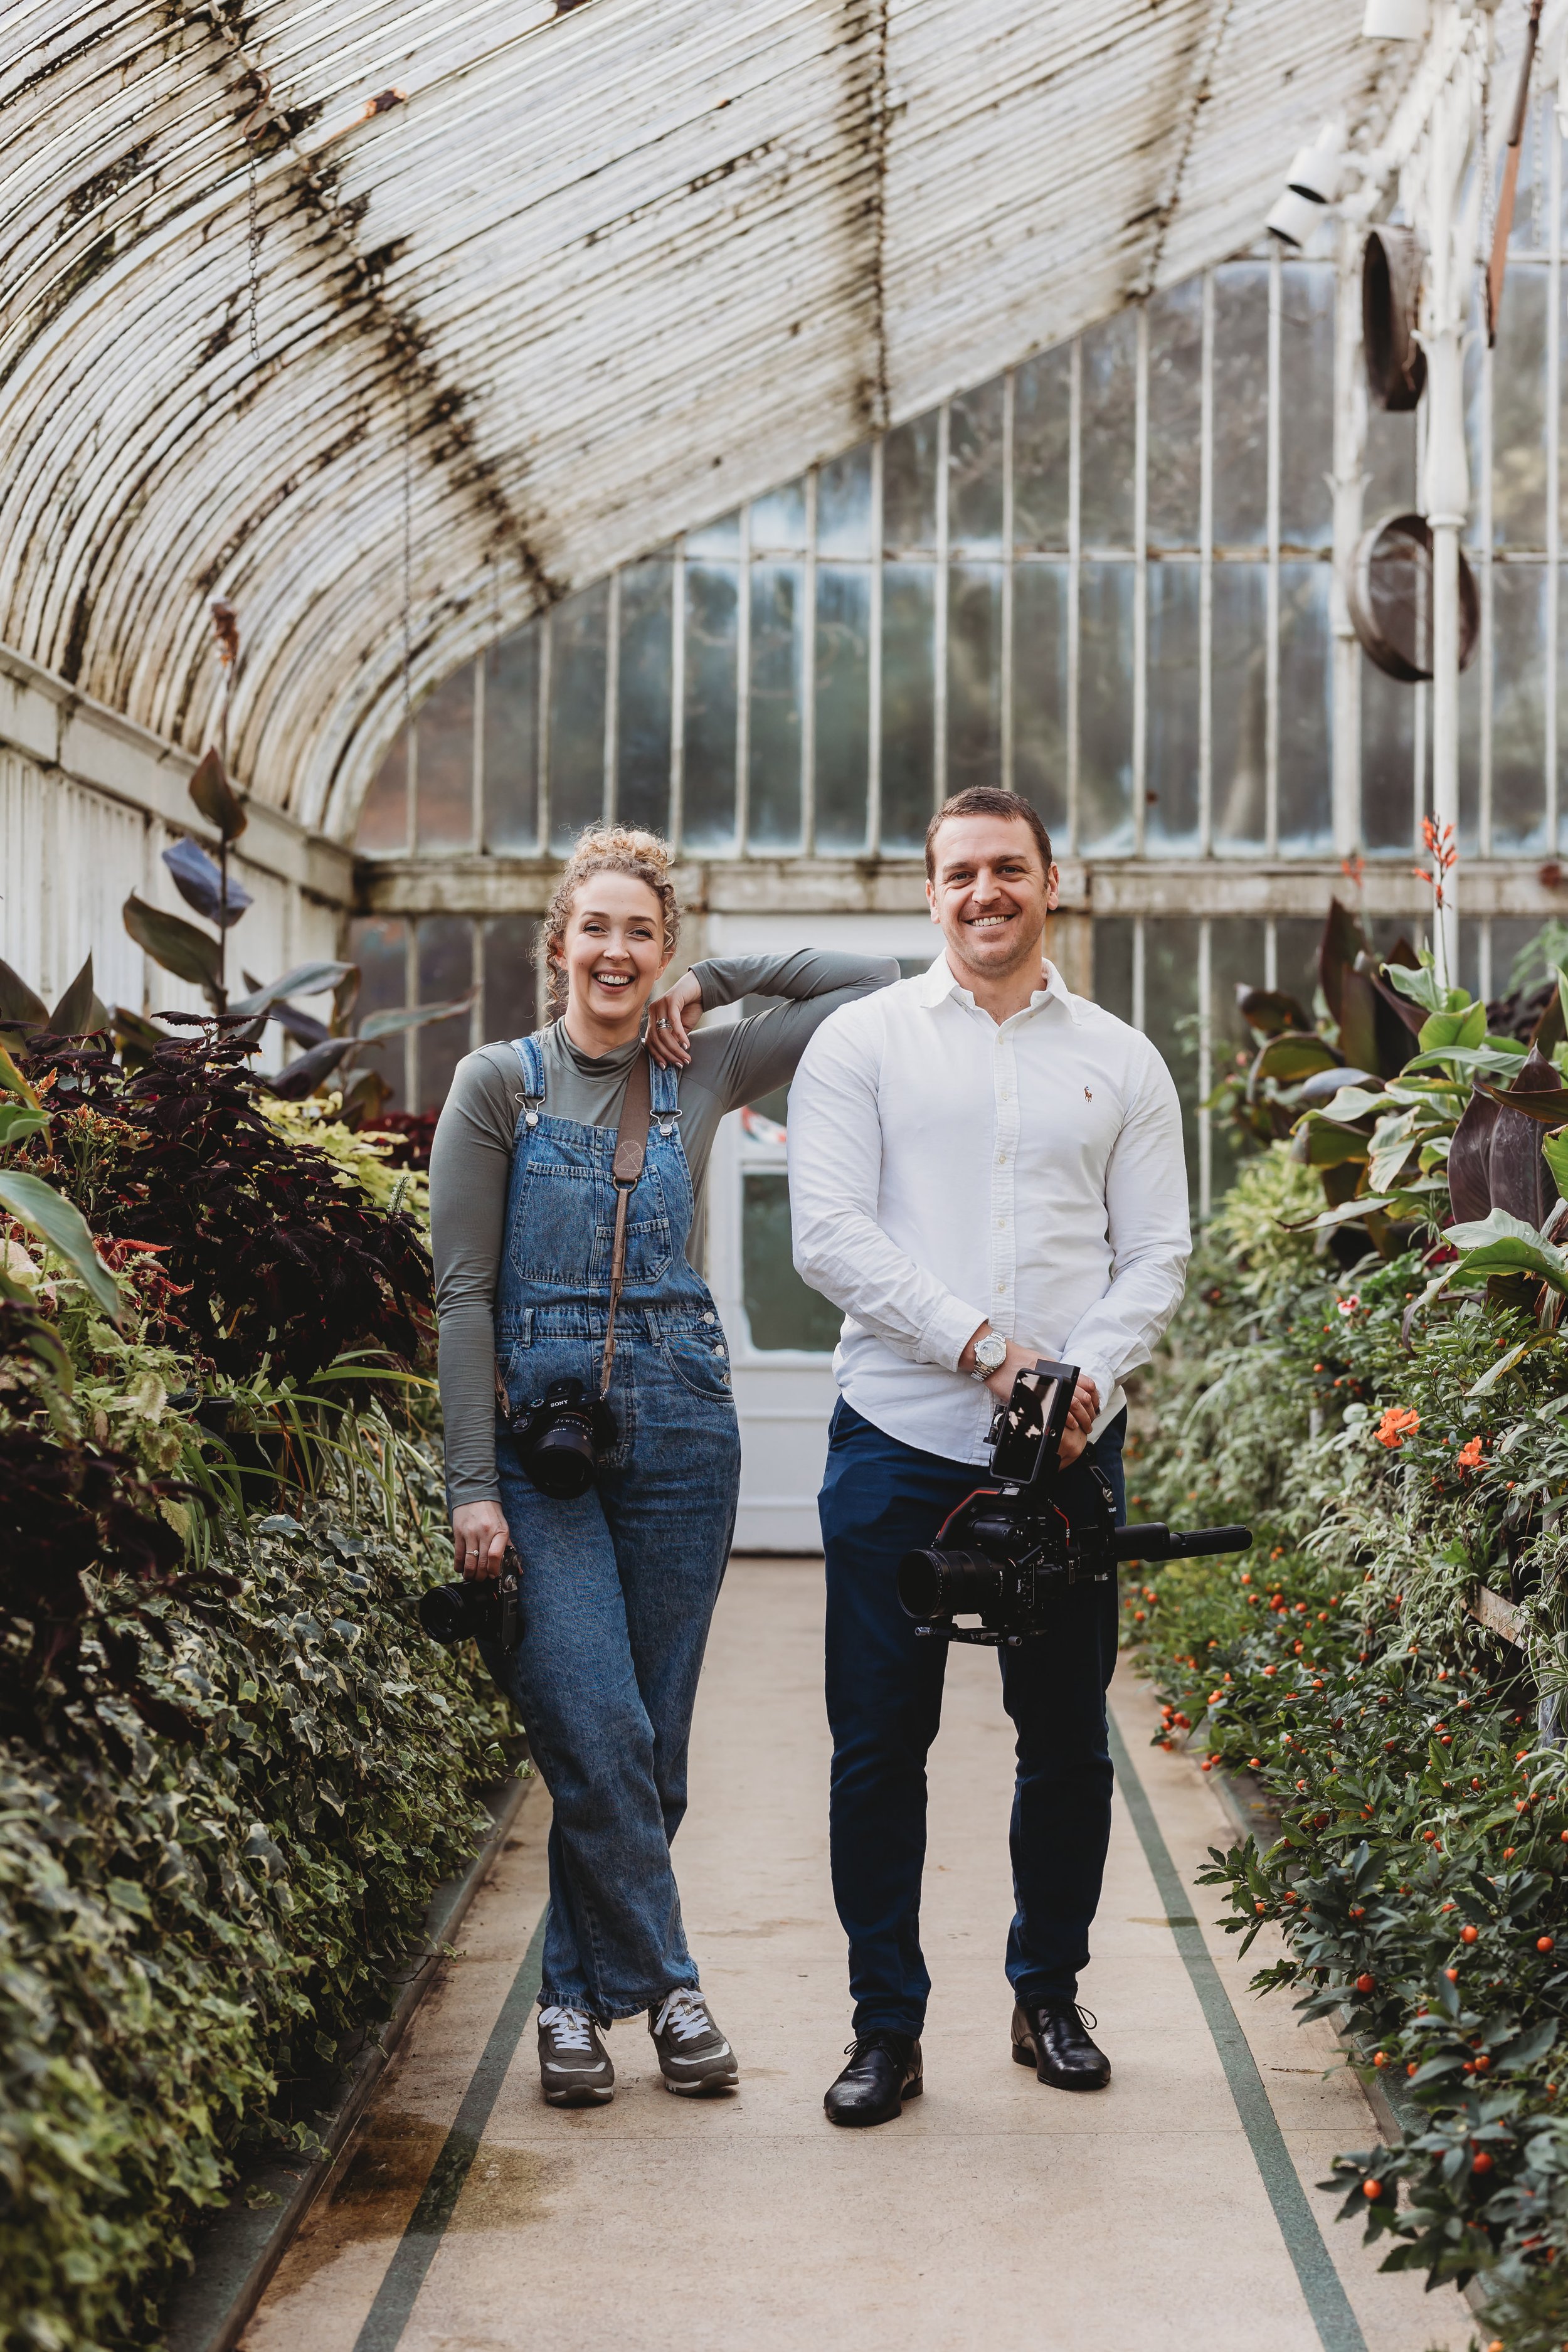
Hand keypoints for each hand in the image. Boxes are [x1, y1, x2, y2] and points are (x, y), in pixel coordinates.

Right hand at [452, 1500, 511, 1579]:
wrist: (475, 1494)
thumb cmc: (491, 1512)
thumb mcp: (503, 1526)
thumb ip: (507, 1546)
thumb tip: (517, 1568)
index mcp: (500, 1531)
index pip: (495, 1556)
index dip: (493, 1570)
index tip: (492, 1575)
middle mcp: (485, 1532)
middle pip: (481, 1562)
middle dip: (481, 1576)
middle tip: (481, 1578)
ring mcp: (470, 1533)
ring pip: (469, 1562)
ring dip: (470, 1574)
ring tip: (471, 1576)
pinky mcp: (458, 1533)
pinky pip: (458, 1555)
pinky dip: (459, 1566)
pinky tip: (461, 1569)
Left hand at [646, 970, 704, 1067]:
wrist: (700, 988)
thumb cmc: (690, 1008)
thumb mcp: (681, 1028)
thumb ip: (674, 1039)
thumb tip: (671, 1057)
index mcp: (652, 1017)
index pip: (650, 1040)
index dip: (656, 1055)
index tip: (665, 1067)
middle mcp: (653, 1010)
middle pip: (656, 1038)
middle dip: (668, 1054)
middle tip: (680, 1064)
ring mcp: (660, 1004)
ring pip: (664, 1032)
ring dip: (675, 1048)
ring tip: (685, 1057)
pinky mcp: (671, 999)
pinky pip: (673, 1021)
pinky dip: (680, 1035)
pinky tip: (687, 1044)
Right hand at [959, 1327, 1099, 1464]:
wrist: (998, 1359)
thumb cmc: (1016, 1360)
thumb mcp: (1041, 1363)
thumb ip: (1055, 1374)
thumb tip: (1067, 1387)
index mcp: (1060, 1369)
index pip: (1088, 1384)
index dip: (1095, 1400)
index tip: (1094, 1409)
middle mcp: (1057, 1377)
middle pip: (1084, 1397)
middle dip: (1090, 1414)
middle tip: (1089, 1423)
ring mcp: (1048, 1386)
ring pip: (1074, 1404)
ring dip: (1082, 1419)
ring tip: (1082, 1427)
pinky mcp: (1036, 1396)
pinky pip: (1058, 1409)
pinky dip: (1066, 1419)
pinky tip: (1068, 1425)